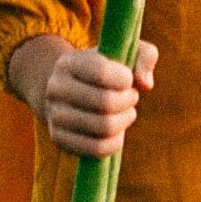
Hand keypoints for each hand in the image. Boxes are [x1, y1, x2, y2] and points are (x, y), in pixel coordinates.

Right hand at [9, 36, 158, 159]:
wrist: (69, 92)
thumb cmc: (105, 70)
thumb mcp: (125, 52)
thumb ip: (145, 56)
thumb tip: (145, 84)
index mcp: (69, 63)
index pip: (101, 73)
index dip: (125, 79)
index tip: (128, 79)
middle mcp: (55, 88)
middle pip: (105, 103)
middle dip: (128, 101)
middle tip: (131, 96)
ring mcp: (54, 115)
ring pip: (103, 128)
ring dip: (124, 120)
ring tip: (126, 112)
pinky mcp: (58, 139)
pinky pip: (96, 148)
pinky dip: (115, 142)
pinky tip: (118, 131)